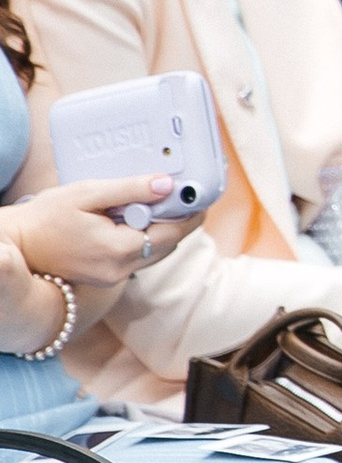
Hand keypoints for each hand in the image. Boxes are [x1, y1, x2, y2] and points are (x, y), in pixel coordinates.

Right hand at [0, 173, 173, 293]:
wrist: (20, 243)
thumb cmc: (47, 217)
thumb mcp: (87, 193)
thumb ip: (129, 190)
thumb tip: (166, 185)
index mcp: (119, 250)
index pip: (172, 233)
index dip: (189, 214)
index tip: (200, 195)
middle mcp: (120, 270)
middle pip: (167, 245)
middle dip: (178, 220)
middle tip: (184, 194)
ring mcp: (114, 277)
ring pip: (154, 253)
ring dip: (161, 229)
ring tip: (158, 202)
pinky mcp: (107, 276)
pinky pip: (138, 257)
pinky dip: (144, 238)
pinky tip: (135, 218)